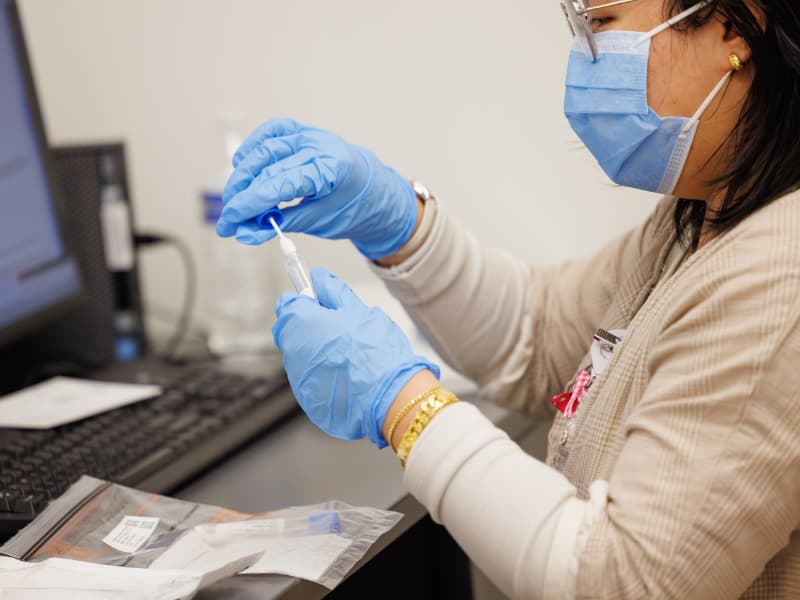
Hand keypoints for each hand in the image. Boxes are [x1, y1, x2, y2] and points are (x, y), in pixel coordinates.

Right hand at [216, 118, 417, 259]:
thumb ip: (280, 224)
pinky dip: (254, 147)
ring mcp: (310, 135)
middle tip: (229, 219)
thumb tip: (245, 233)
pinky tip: (243, 165)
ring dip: (242, 175)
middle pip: (266, 166)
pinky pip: (272, 132)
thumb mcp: (319, 222)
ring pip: (264, 148)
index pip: (277, 185)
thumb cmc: (353, 207)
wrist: (375, 191)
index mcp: (330, 169)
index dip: (248, 205)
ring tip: (234, 199)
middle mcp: (319, 145)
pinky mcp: (303, 132)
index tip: (229, 223)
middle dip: (241, 194)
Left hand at [273, 268, 438, 447]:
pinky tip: (348, 376)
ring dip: (319, 352)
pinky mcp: (307, 399)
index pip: (287, 303)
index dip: (305, 300)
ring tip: (349, 355)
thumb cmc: (375, 349)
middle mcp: (291, 351)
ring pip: (303, 357)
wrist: (389, 395)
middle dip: (312, 327)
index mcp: (300, 322)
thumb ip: (333, 290)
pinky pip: (312, 380)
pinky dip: (325, 376)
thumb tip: (319, 277)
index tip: (321, 302)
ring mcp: (298, 378)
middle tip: (342, 328)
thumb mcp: (358, 309)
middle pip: (293, 331)